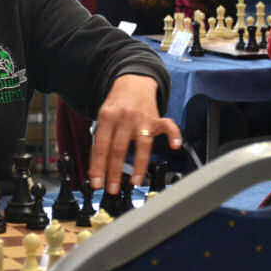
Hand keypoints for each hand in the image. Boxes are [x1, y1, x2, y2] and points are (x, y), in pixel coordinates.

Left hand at [88, 74, 181, 193]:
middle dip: (114, 171)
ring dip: (138, 165)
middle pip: (118, 148)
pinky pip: (168, 125)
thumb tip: (96, 167)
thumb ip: (101, 139)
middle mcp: (124, 118)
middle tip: (111, 188)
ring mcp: (142, 118)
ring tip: (134, 182)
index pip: (101, 146)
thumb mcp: (103, 117)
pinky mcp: (157, 118)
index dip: (98, 166)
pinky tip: (175, 146)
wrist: (133, 82)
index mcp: (107, 117)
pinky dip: (174, 135)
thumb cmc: (116, 104)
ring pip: (142, 144)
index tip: (96, 182)